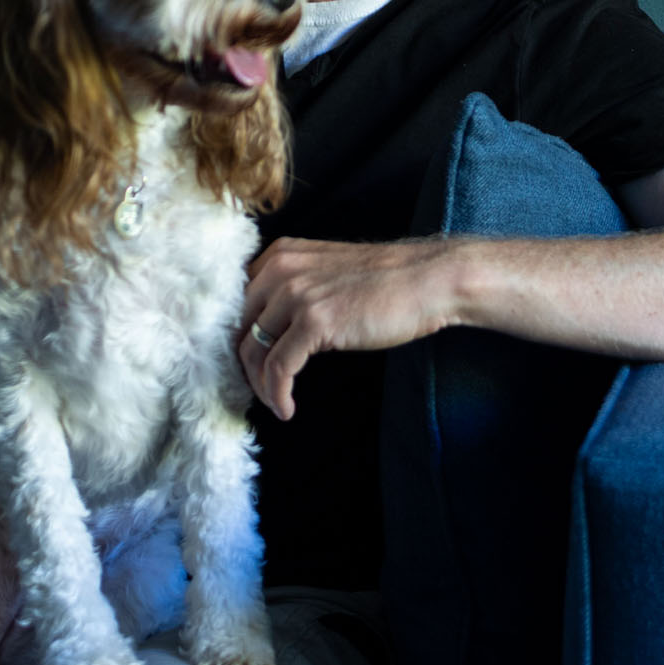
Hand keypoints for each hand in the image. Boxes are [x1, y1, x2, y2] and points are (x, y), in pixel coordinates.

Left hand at [238, 237, 463, 420]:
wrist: (427, 280)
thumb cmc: (385, 281)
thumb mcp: (326, 271)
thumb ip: (294, 287)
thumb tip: (268, 328)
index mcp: (280, 255)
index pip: (236, 302)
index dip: (237, 337)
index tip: (248, 365)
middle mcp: (280, 269)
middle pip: (238, 328)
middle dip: (244, 365)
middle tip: (259, 389)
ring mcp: (296, 294)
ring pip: (253, 351)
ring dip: (261, 387)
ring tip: (276, 403)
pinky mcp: (314, 321)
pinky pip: (279, 368)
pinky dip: (278, 394)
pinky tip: (287, 409)